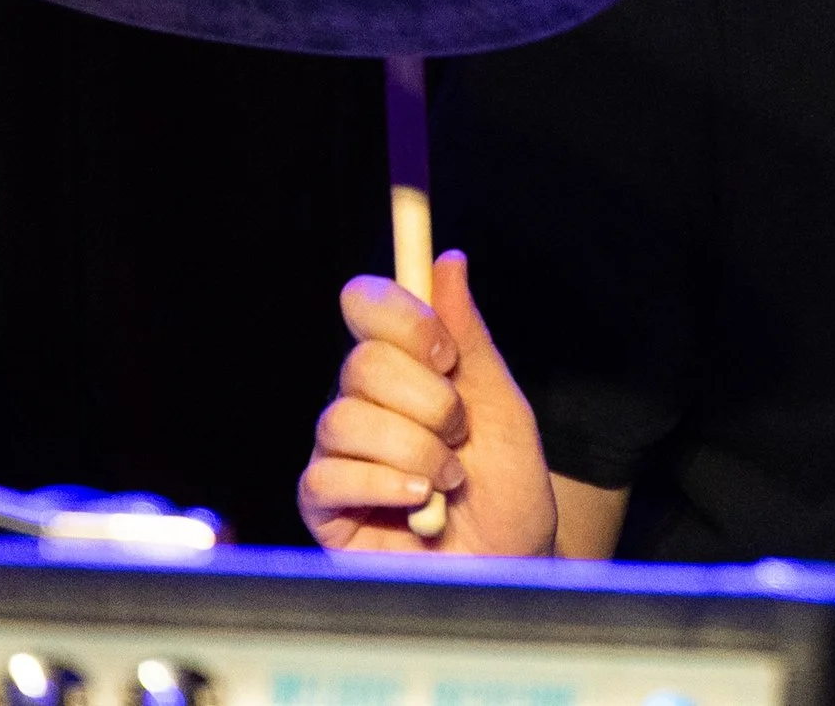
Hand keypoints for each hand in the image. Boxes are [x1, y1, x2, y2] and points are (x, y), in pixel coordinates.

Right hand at [299, 248, 557, 553]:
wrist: (508, 569)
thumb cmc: (509, 494)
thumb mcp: (504, 409)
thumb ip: (471, 340)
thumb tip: (448, 264)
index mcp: (407, 370)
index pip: (368, 306)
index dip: (399, 316)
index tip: (444, 352)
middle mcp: (366, 403)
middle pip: (362, 362)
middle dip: (428, 401)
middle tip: (460, 436)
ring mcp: (342, 452)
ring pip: (345, 417)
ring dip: (414, 451)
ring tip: (448, 481)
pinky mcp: (325, 504)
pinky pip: (328, 473)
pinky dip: (384, 486)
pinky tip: (419, 505)